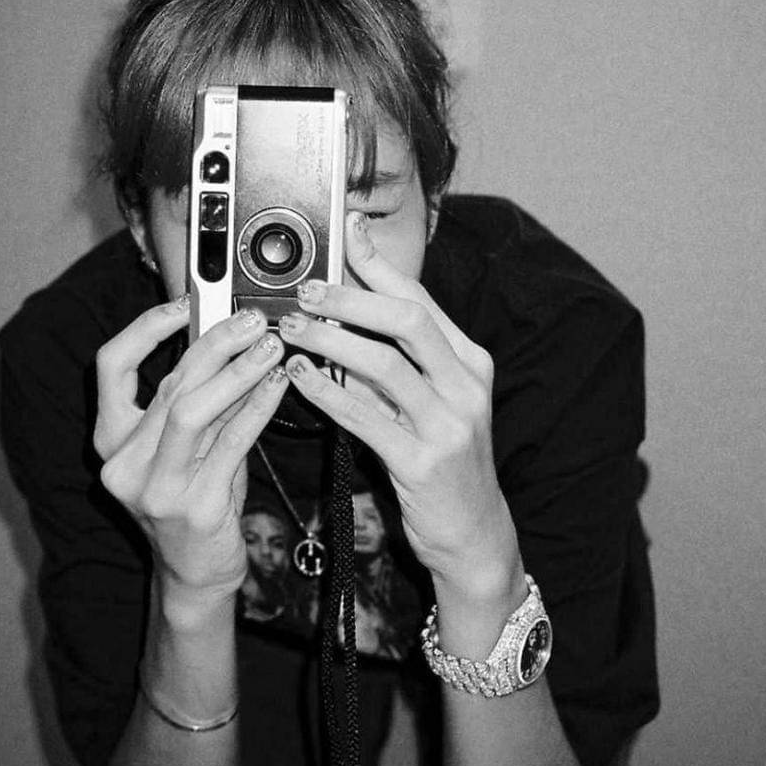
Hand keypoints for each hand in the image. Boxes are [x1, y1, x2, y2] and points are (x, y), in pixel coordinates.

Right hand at [94, 298, 287, 597]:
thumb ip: (197, 399)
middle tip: (253, 321)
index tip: (186, 303)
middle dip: (215, 343)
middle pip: (167, 384)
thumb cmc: (193, 500)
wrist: (196, 574)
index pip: (111, 366)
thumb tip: (231, 340)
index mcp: (110, 440)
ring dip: (237, 372)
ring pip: (192, 411)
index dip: (147, 327)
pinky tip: (279, 385)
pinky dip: (258, 407)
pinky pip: (231, 444)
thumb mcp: (185, 446)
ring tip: (271, 347)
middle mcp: (123, 464)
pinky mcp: (194, 509)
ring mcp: (155, 489)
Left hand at [278, 216, 519, 597]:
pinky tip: (299, 377)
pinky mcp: (423, 463)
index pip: (421, 300)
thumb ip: (397, 362)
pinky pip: (366, 418)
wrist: (474, 533)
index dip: (380, 265)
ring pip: (384, 365)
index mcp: (470, 362)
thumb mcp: (432, 403)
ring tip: (291, 329)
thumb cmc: (444, 462)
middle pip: (408, 321)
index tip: (346, 233)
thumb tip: (344, 320)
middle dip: (351, 298)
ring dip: (331, 341)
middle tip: (305, 290)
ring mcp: (448, 425)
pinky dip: (328, 393)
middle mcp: (465, 386)